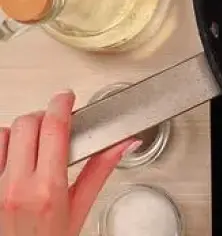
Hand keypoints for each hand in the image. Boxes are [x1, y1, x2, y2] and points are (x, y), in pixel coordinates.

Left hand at [0, 90, 138, 235]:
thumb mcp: (79, 210)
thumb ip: (100, 171)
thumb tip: (124, 144)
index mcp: (48, 189)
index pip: (54, 128)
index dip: (61, 104)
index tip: (66, 97)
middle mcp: (17, 186)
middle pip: (27, 124)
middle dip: (43, 116)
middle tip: (55, 122)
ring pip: (3, 134)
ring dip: (20, 131)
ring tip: (33, 141)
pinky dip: (3, 145)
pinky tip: (15, 155)